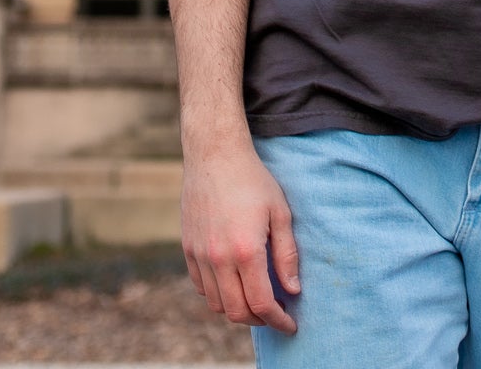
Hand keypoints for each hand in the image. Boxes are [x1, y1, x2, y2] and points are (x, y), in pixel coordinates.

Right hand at [181, 137, 299, 333]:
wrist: (215, 155)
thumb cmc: (253, 180)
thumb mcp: (280, 212)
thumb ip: (287, 254)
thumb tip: (293, 289)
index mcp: (246, 251)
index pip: (261, 303)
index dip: (278, 320)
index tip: (290, 325)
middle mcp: (219, 259)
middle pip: (236, 312)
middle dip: (259, 320)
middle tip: (275, 314)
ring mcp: (200, 255)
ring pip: (217, 304)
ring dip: (237, 309)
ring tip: (255, 298)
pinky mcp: (188, 249)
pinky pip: (201, 287)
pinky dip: (217, 294)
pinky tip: (233, 283)